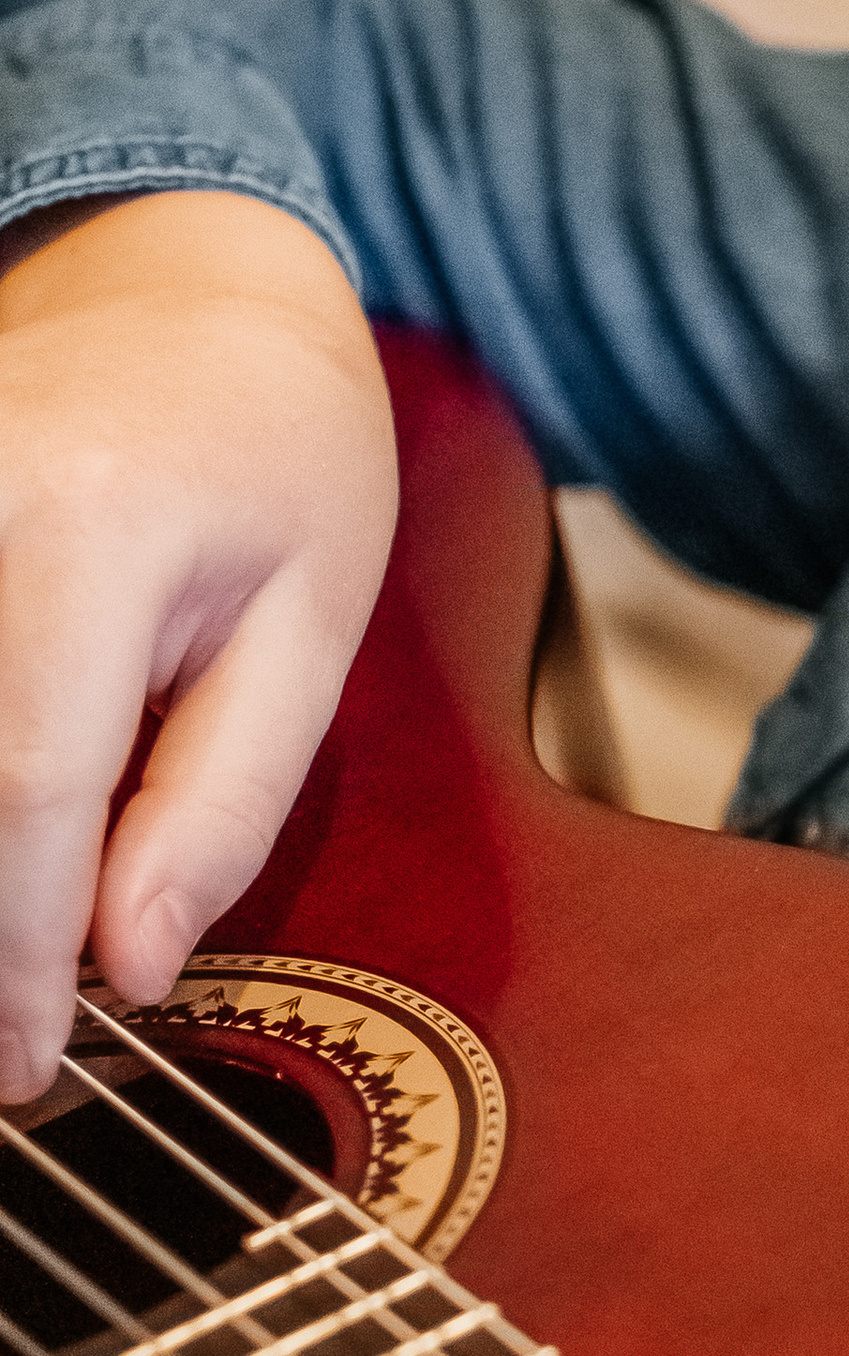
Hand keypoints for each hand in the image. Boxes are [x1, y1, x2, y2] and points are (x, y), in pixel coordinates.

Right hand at [0, 189, 393, 1100]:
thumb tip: (126, 965)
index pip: (23, 791)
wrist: (184, 288)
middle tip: (4, 1048)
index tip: (27, 1067)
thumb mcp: (309, 629)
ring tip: (11, 973)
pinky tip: (8, 861)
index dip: (12, 957)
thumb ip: (218, 803)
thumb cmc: (279, 461)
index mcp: (82, 527)